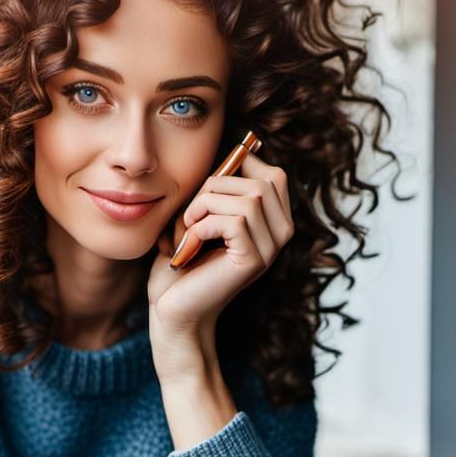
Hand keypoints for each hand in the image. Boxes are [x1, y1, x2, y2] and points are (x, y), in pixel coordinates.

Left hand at [147, 150, 293, 341]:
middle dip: (216, 187)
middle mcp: (281, 235)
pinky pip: (233, 220)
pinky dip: (201, 226)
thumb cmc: (183, 262)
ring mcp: (272, 249)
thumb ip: (220, 187)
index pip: (274, 174)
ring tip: (188, 230)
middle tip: (191, 214)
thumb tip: (237, 147)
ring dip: (204, 207)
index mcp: (274, 221)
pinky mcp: (255, 260)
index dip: (239, 169)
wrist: (173, 309)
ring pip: (247, 199)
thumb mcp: (201, 215)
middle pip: (261, 182)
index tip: (207, 190)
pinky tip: (189, 246)